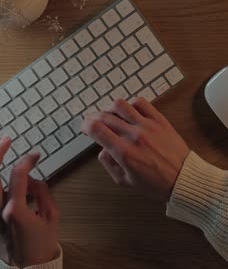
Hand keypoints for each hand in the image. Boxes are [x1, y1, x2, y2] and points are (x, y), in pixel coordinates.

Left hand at [0, 137, 59, 266]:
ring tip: (0, 154)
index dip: (27, 160)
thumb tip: (34, 179)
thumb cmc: (42, 243)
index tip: (35, 155)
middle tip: (6, 140)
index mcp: (15, 210)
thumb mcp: (52, 216)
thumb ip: (42, 193)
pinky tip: (5, 181)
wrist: (30, 265)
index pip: (18, 175)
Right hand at [82, 98, 189, 200]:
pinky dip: (131, 104)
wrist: (182, 178)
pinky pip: (141, 103)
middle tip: (94, 122)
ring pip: (121, 105)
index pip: (96, 129)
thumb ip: (109, 164)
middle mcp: (134, 136)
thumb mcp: (124, 181)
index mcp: (124, 152)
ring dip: (110, 108)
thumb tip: (102, 149)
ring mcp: (148, 126)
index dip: (85, 125)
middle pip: (105, 116)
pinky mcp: (160, 120)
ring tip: (111, 115)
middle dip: (94, 118)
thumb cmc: (156, 183)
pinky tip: (130, 112)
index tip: (85, 127)